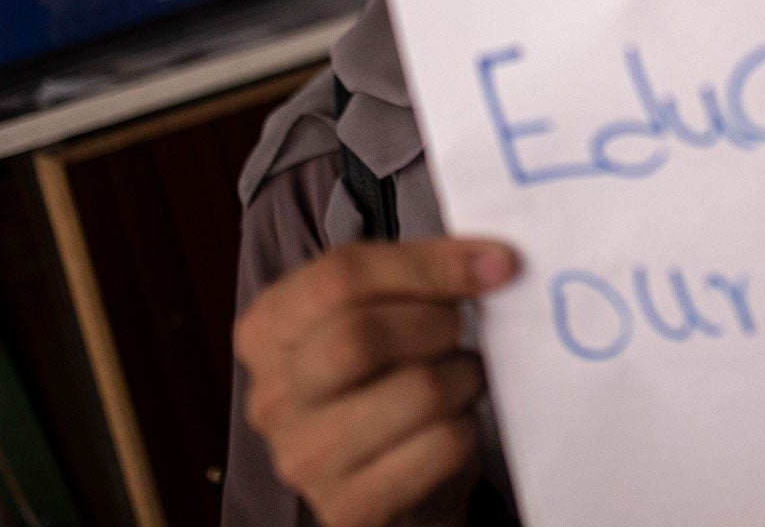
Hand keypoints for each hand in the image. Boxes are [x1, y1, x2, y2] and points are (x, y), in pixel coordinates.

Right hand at [235, 238, 517, 526]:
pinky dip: (468, 426)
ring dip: (463, 376)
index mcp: (268, 329)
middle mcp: (272, 395)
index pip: (341, 275)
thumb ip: (419, 276)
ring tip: (461, 378)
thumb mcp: (384, 314)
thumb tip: (493, 262)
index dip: (428, 264)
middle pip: (361, 334)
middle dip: (438, 322)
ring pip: (416, 390)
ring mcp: (304, 458)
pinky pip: (441, 445)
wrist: (393, 481)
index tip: (495, 263)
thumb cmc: (387, 380)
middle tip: (461, 328)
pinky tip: (455, 423)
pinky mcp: (349, 507)